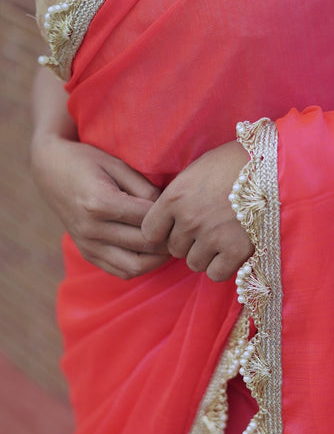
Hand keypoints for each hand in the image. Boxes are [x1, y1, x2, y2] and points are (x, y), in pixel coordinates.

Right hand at [31, 136, 170, 278]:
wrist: (51, 171)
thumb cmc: (88, 162)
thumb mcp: (118, 165)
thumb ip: (144, 188)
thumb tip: (168, 211)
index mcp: (100, 203)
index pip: (148, 220)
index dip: (170, 217)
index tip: (181, 211)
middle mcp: (91, 229)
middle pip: (145, 245)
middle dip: (169, 240)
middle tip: (183, 230)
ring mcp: (87, 245)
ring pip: (135, 267)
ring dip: (157, 259)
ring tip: (169, 243)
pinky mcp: (87, 253)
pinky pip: (121, 271)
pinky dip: (141, 266)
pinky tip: (151, 251)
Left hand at [141, 141, 253, 281]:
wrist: (273, 164)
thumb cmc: (234, 161)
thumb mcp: (196, 170)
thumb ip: (178, 195)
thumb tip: (168, 217)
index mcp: (175, 197)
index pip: (151, 232)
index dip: (163, 232)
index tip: (176, 228)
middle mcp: (189, 219)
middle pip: (174, 249)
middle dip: (188, 242)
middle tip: (206, 230)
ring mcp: (212, 236)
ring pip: (194, 264)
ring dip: (205, 255)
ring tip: (221, 238)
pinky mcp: (236, 250)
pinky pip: (216, 273)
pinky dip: (222, 266)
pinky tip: (231, 250)